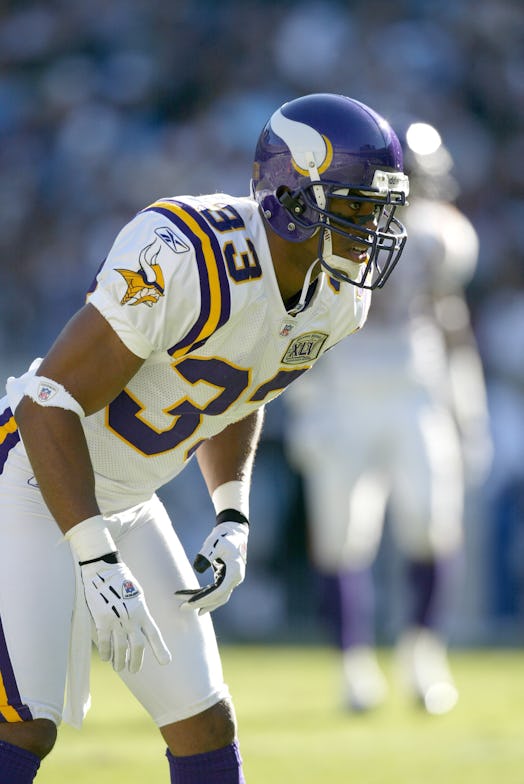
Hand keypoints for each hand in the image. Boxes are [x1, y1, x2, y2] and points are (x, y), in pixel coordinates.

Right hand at [80, 556, 170, 672]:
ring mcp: (116, 620)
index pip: (154, 634)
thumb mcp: (137, 595)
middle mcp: (131, 618)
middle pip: (137, 646)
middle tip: (133, 670)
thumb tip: (141, 627)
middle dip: (136, 661)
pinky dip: (106, 652)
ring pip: (120, 648)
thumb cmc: (122, 581)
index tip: (165, 662)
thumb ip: (140, 612)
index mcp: (142, 611)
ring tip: (119, 667)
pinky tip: (107, 658)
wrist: (103, 570)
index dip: (160, 649)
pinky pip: (104, 642)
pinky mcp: (101, 620)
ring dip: (120, 661)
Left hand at [176, 521, 248, 614]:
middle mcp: (235, 578)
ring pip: (217, 596)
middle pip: (217, 597)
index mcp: (235, 572)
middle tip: (182, 607)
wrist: (233, 530)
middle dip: (200, 603)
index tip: (190, 602)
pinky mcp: (226, 577)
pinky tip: (193, 598)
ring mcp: (232, 579)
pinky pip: (215, 590)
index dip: (204, 599)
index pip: (219, 591)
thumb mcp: (215, 543)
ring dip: (202, 601)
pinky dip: (204, 594)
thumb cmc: (224, 536)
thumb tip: (198, 568)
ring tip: (185, 606)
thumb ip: (207, 555)